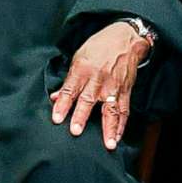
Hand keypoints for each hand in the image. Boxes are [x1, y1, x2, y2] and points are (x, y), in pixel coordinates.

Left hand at [51, 22, 148, 149]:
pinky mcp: (125, 91)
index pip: (70, 90)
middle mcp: (98, 79)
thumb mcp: (79, 58)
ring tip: (108, 144)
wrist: (125, 39)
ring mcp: (113, 86)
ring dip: (109, 128)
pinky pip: (124, 110)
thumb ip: (68, 80)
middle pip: (88, 100)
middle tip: (76, 131)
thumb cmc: (99, 47)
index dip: (62, 104)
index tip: (56, 118)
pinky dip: (121, 125)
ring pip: (110, 109)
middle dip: (81, 116)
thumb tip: (56, 98)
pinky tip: (118, 137)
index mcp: (82, 69)